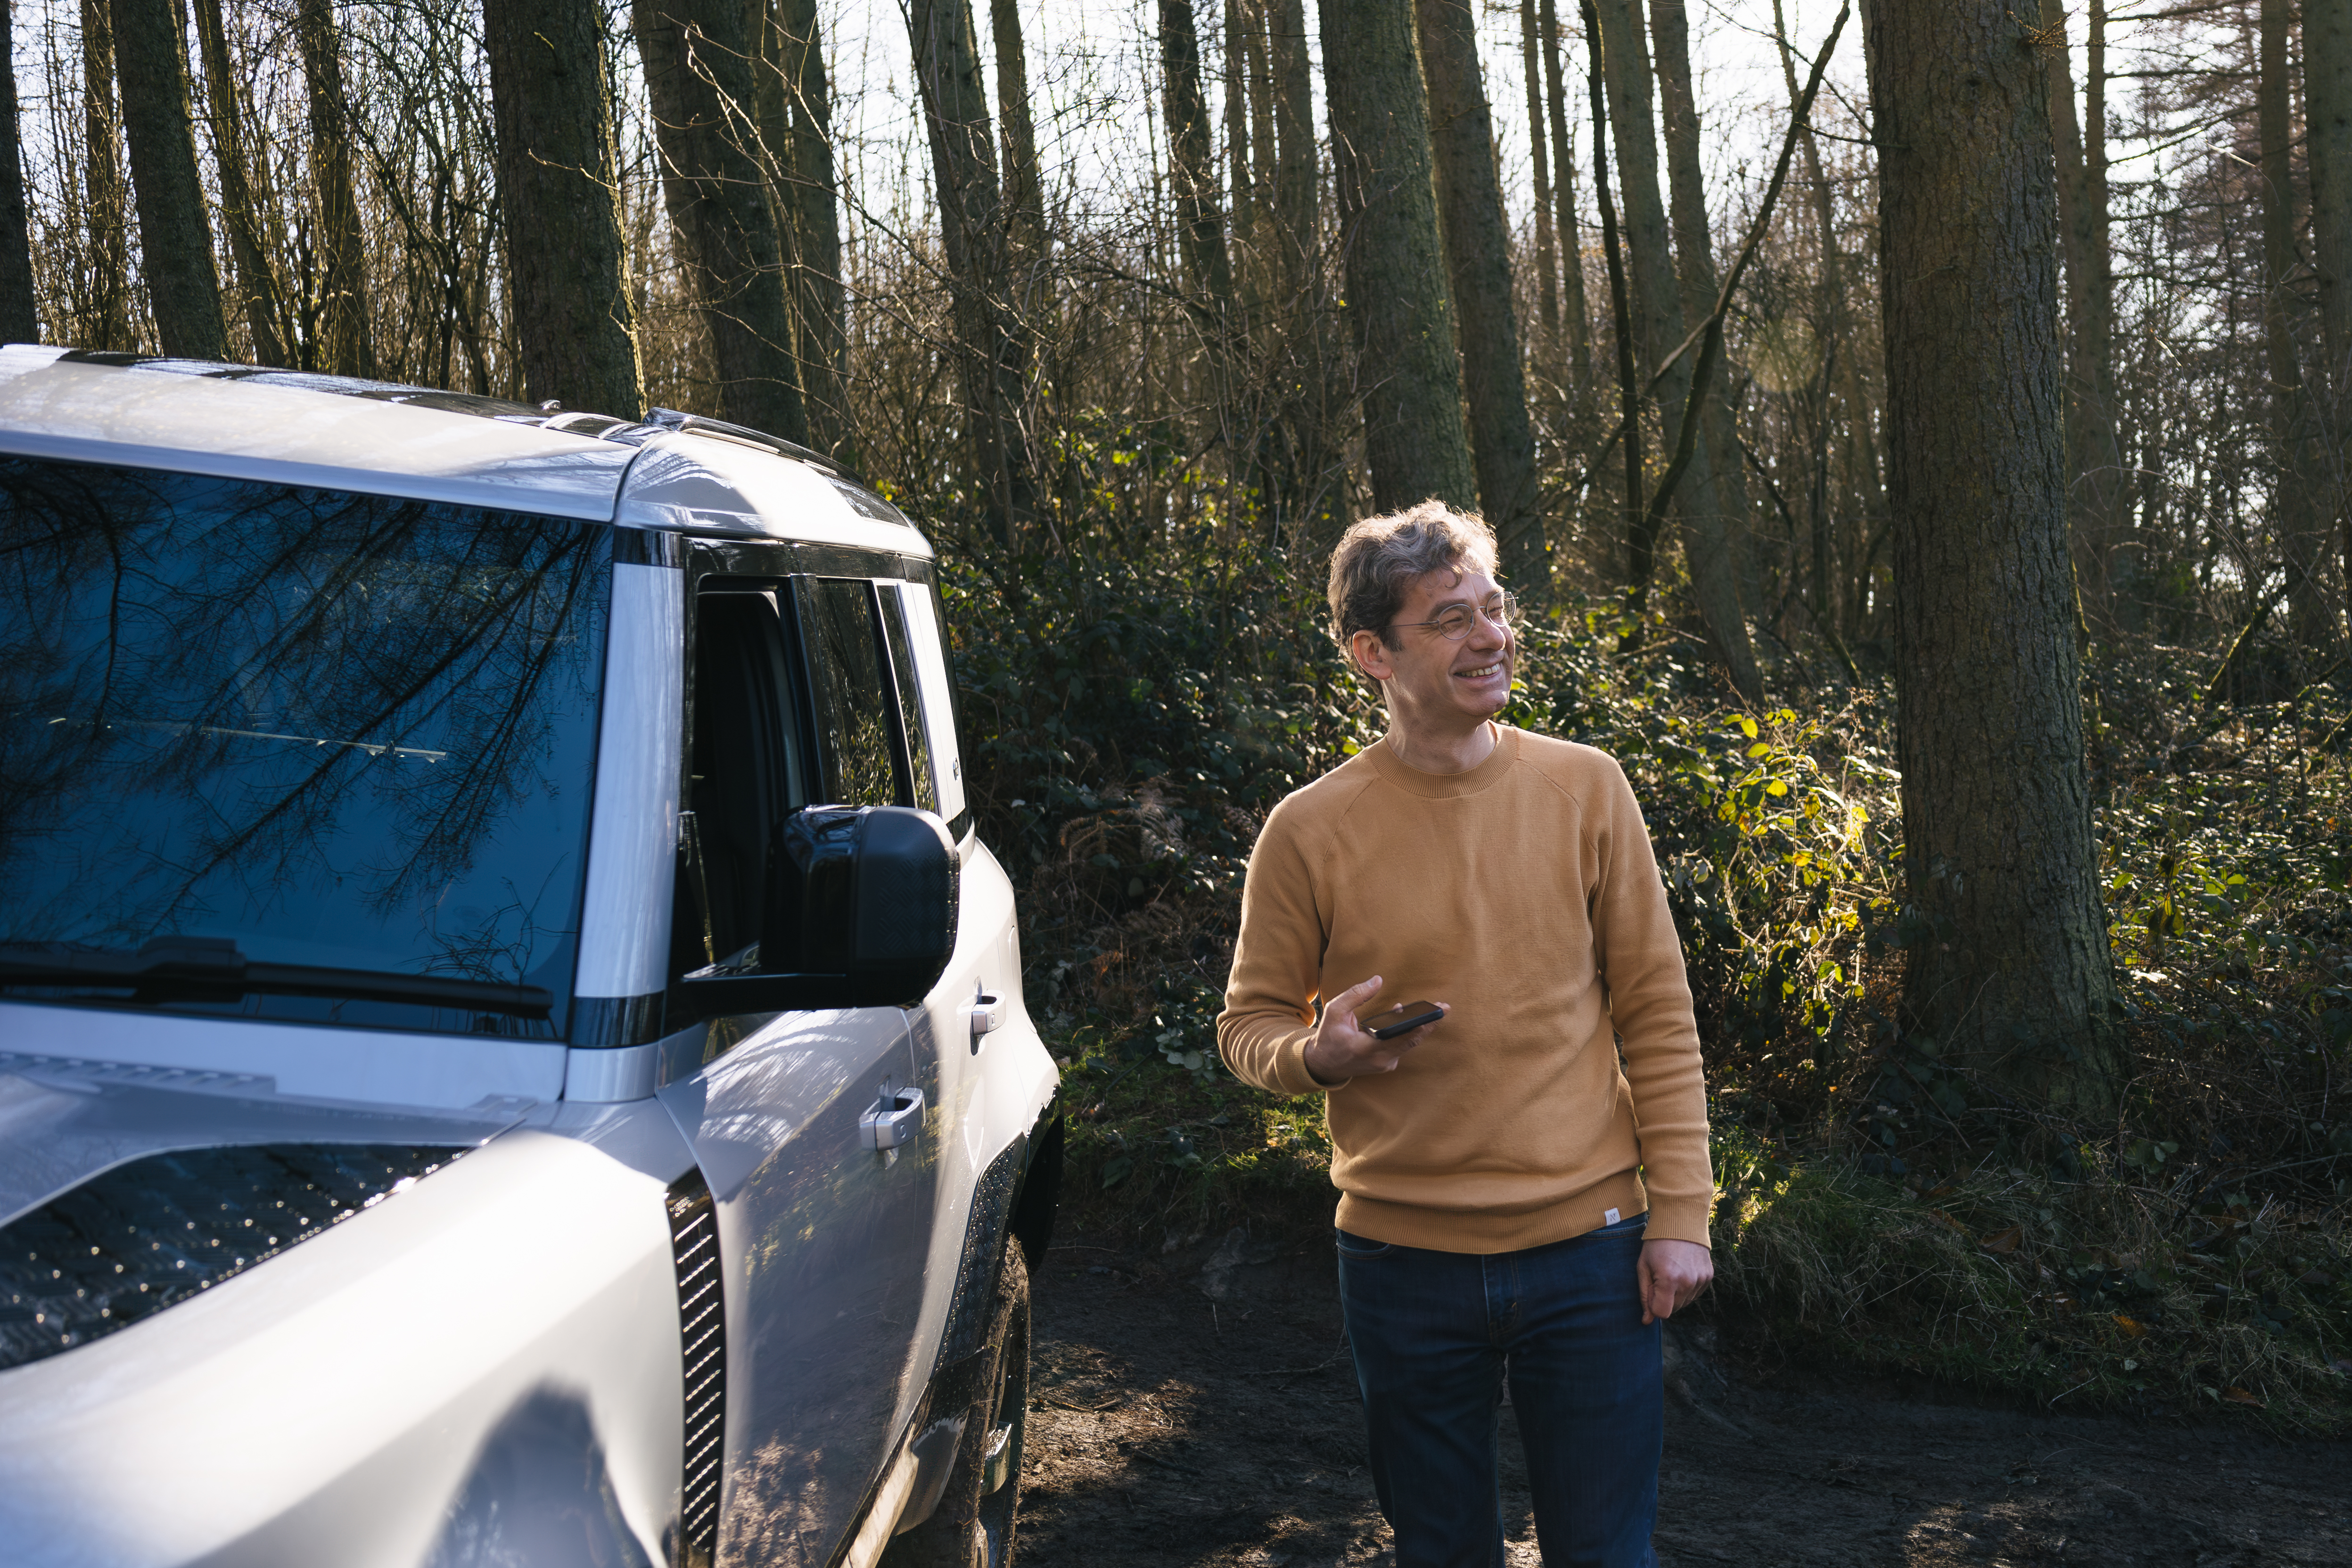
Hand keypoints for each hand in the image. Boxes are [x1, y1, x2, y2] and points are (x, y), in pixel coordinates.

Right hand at [1301, 976, 1447, 1084]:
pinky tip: (1413, 1018)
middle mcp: (1378, 1060)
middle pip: (1411, 1042)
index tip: (1433, 1015)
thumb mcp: (1335, 1011)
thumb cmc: (1330, 1036)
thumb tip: (1378, 980)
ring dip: (1422, 1027)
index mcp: (1364, 1048)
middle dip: (1429, 1024)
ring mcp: (1384, 1065)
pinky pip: (1403, 1046)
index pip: (1397, 1038)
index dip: (1417, 1026)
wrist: (1325, 1064)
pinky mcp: (1387, 1065)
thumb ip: (1356, 995)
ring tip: (1437, 1010)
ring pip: (1409, 1044)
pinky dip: (1409, 1032)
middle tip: (1445, 1008)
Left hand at [1638, 1237, 1712, 1324]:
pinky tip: (1683, 1270)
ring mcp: (1701, 1279)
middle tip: (1661, 1276)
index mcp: (1669, 1280)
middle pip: (1674, 1309)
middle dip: (1665, 1299)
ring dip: (1677, 1293)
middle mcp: (1688, 1282)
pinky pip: (1696, 1292)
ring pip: (1686, 1302)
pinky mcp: (1709, 1276)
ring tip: (1672, 1271)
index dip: (1654, 1304)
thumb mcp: (1643, 1267)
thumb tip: (1647, 1321)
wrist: (1680, 1222)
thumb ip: (1645, 1295)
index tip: (1652, 1288)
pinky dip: (1688, 1287)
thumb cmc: (1656, 1244)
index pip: (1662, 1313)